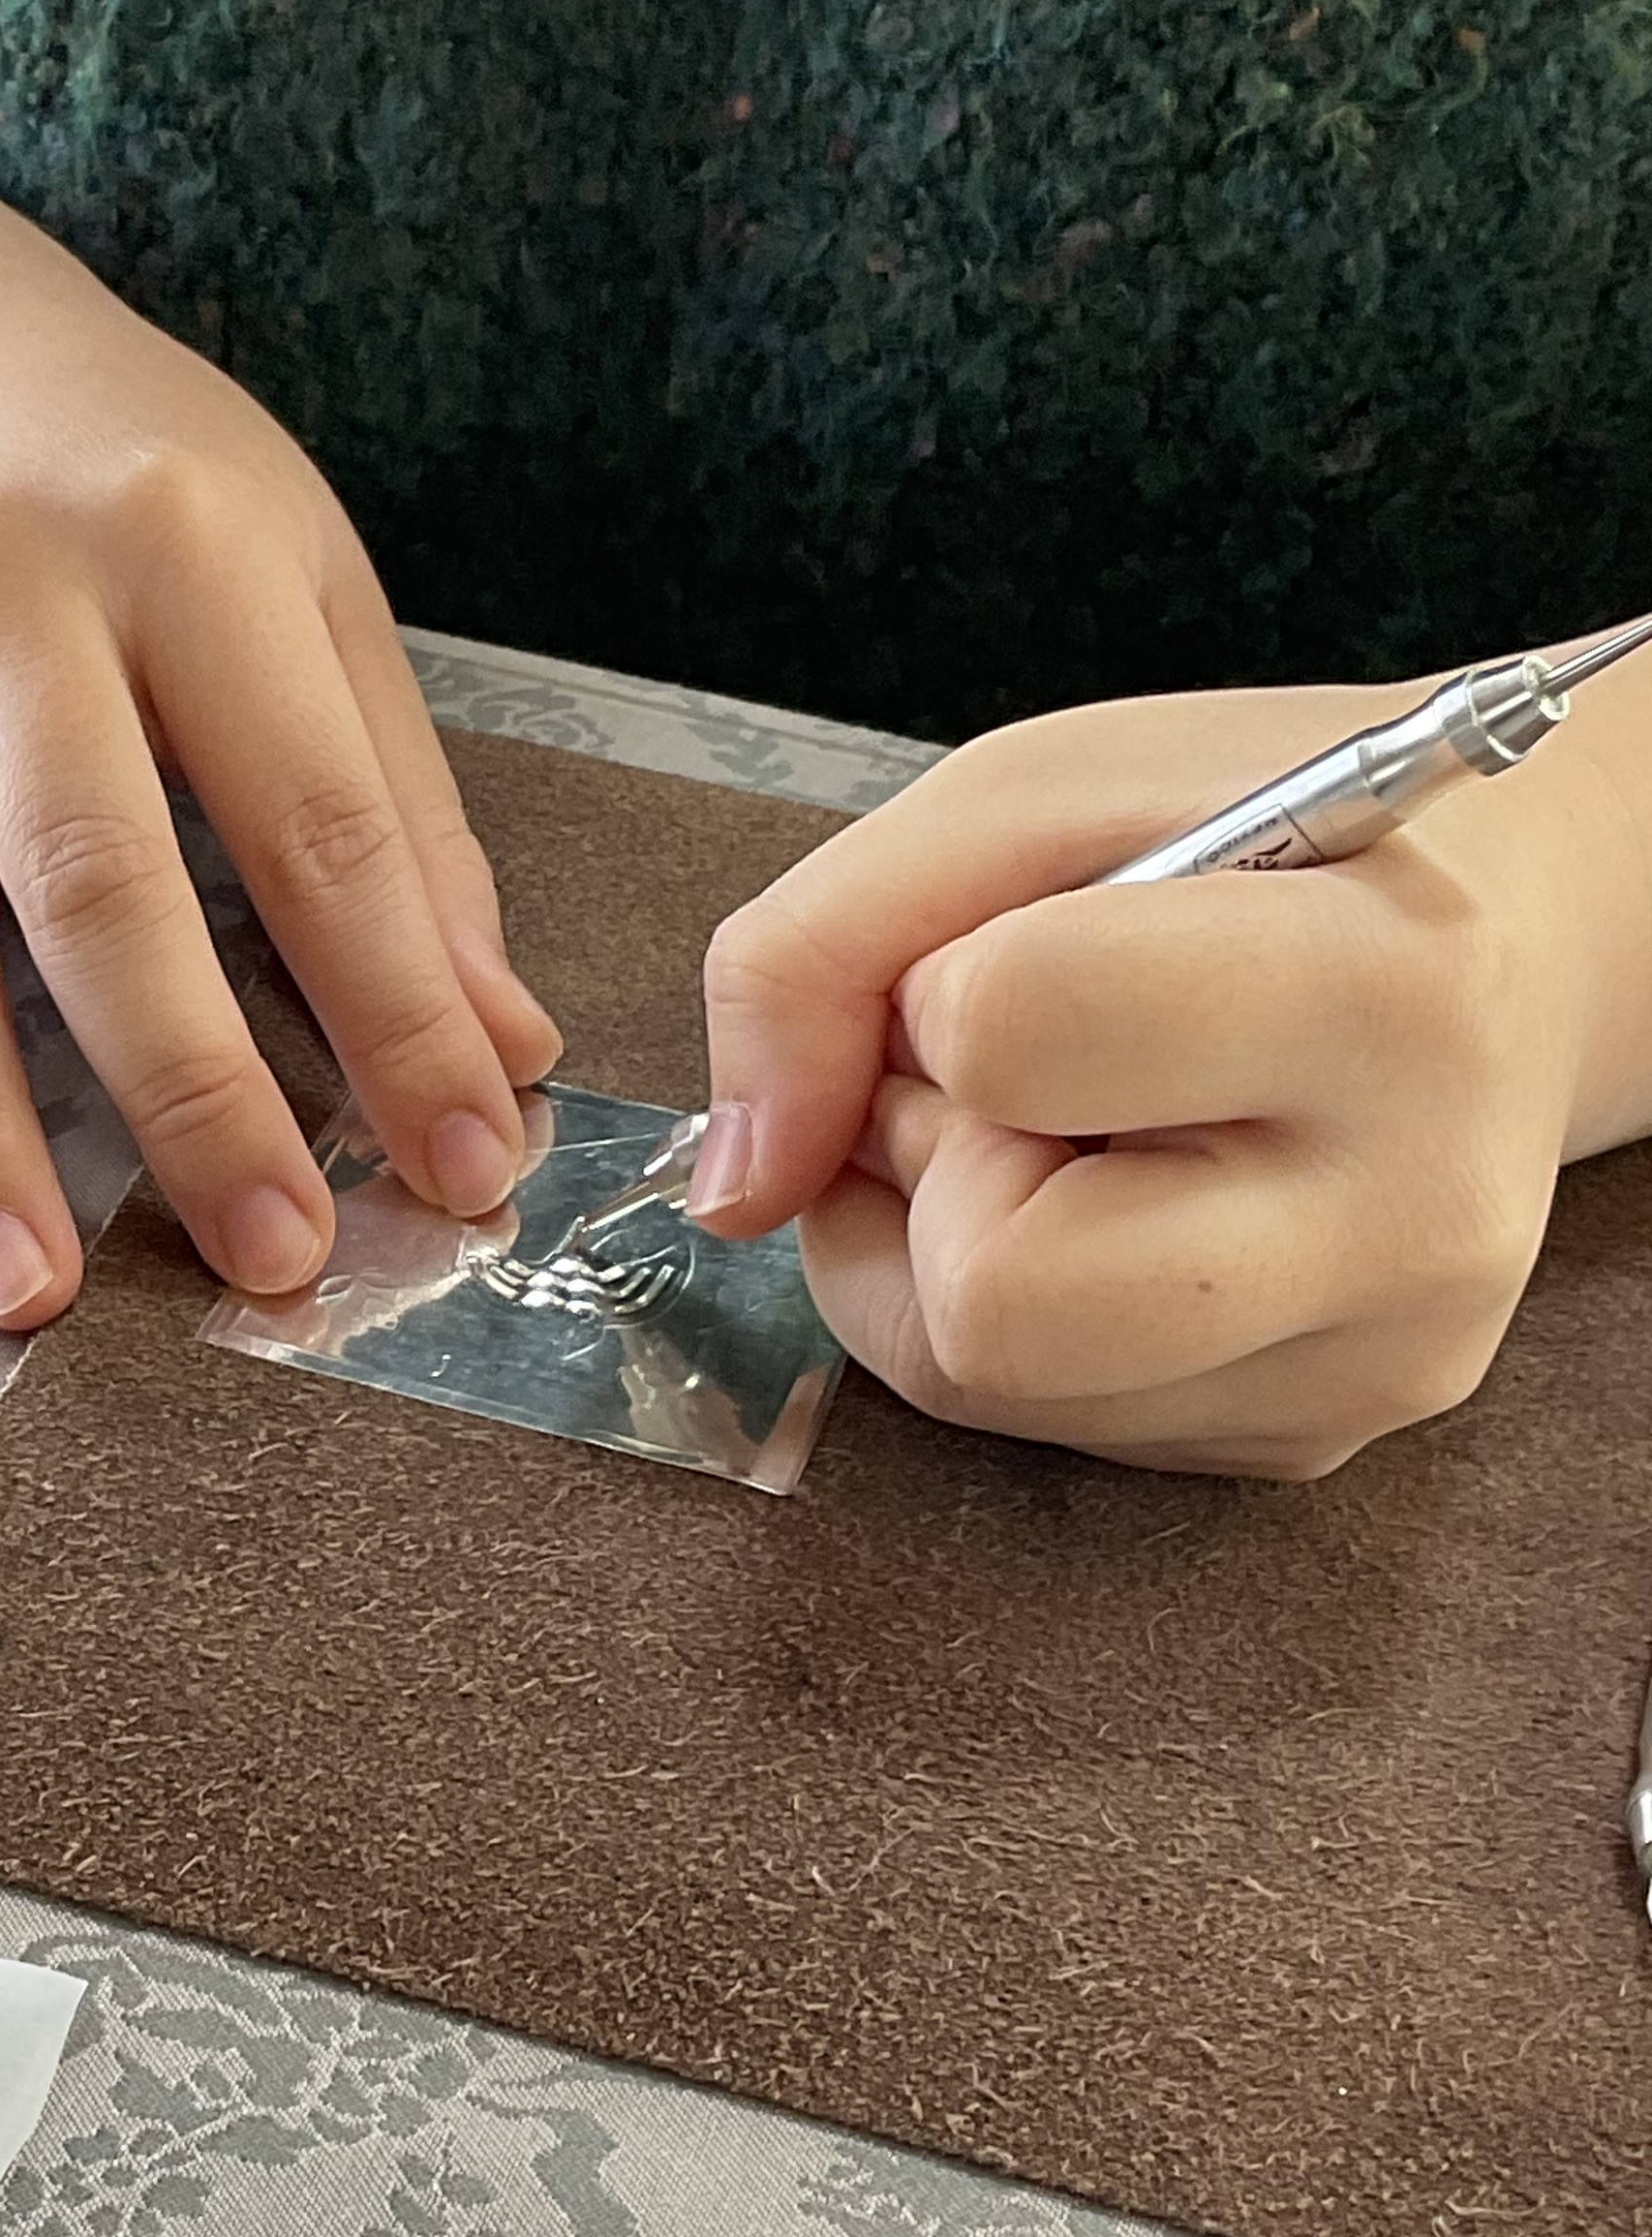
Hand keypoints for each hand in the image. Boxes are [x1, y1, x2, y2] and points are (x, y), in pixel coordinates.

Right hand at [0, 0, 555, 1333]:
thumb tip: (500, 1057)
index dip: (395, 1010)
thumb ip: (405, 832)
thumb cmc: (157, 508)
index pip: (314, 818)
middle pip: (92, 875)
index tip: (466, 1164)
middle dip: (186, 1090)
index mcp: (183, 543)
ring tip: (31, 1292)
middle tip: (269, 1259)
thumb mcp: (320, 606)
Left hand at [689, 672, 1651, 1474]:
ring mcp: (1371, 1358)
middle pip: (993, 1303)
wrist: (1504, 948)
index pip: (1011, 1038)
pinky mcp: (1312, 1439)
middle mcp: (1412, 1213)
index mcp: (1383, 993)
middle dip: (932, 1172)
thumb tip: (732, 1187)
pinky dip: (1009, 1304)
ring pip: (986, 1382)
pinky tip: (1104, 1201)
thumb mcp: (1030, 796)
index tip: (1010, 950)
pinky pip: (1038, 1421)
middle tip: (1001, 1078)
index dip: (940, 989)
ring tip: (1058, 1128)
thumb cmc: (1257, 840)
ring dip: (944, 1243)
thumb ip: (823, 948)